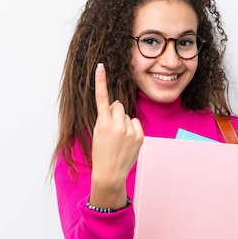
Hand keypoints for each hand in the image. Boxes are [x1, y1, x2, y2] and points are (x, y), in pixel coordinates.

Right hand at [90, 63, 143, 208]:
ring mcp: (130, 130)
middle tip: (111, 130)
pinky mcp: (140, 135)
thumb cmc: (101, 152)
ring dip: (124, 122)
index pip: (102, 98)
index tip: (100, 66)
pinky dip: (132, 129)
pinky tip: (127, 140)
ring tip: (119, 139)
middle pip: (118, 106)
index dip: (101, 81)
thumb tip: (117, 104)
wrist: (110, 172)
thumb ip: (107, 116)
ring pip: (127, 114)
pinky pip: (136, 122)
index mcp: (102, 123)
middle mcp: (117, 125)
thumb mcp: (98, 132)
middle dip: (115, 114)